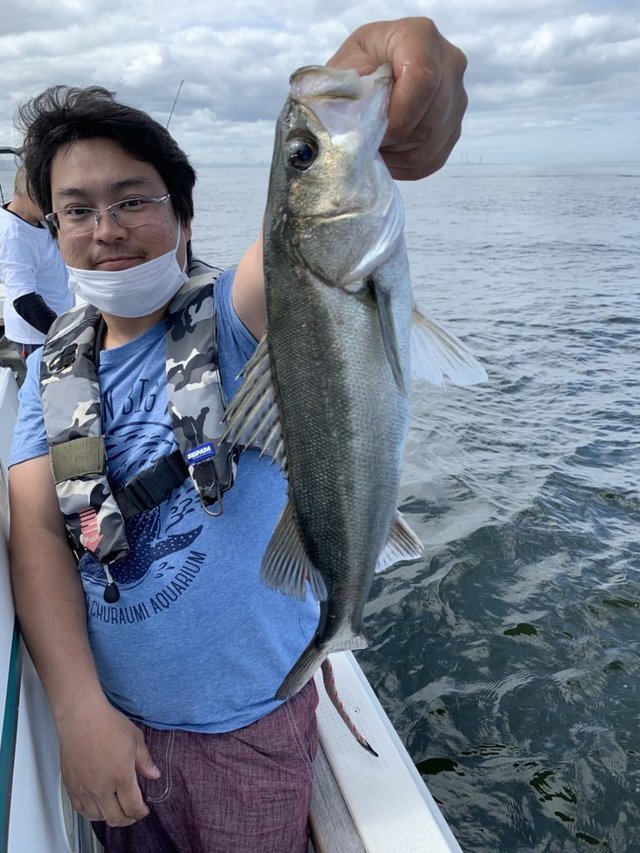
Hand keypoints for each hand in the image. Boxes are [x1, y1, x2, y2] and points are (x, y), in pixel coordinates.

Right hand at [57, 699, 160, 826]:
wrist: (81, 717)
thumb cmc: (107, 723)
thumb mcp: (135, 739)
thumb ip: (145, 761)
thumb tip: (153, 775)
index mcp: (121, 776)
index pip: (132, 807)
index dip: (140, 812)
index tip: (144, 810)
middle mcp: (101, 787)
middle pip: (115, 817)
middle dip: (127, 819)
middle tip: (132, 814)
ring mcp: (84, 788)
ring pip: (97, 817)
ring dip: (109, 817)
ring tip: (116, 810)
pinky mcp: (71, 785)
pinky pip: (80, 809)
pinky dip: (90, 812)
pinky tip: (97, 806)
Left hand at [327, 17, 467, 179]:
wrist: (374, 74)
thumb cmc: (358, 66)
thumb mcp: (345, 64)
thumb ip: (350, 81)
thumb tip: (363, 102)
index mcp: (420, 37)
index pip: (423, 80)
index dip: (397, 115)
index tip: (374, 130)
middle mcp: (449, 64)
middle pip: (428, 119)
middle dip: (394, 139)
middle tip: (368, 142)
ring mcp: (457, 98)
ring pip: (430, 143)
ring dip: (397, 155)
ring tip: (375, 146)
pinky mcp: (454, 128)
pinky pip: (433, 159)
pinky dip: (406, 166)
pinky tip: (388, 154)